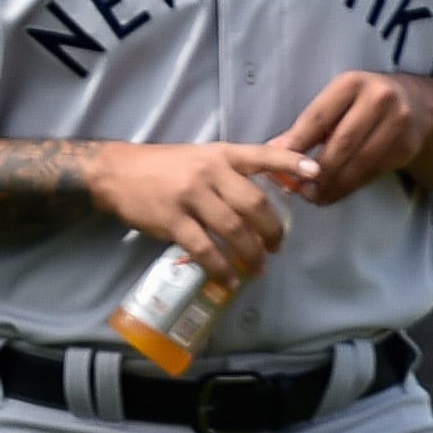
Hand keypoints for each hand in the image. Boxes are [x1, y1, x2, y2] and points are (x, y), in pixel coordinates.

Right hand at [88, 140, 317, 283]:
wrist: (116, 173)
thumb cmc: (163, 166)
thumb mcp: (200, 156)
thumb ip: (233, 169)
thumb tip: (275, 186)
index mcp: (219, 154)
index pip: (261, 155)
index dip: (290, 163)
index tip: (316, 174)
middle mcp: (208, 172)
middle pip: (254, 205)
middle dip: (273, 231)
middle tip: (277, 247)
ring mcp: (189, 196)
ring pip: (233, 230)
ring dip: (251, 254)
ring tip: (258, 268)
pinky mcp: (171, 220)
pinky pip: (204, 249)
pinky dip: (221, 268)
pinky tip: (229, 278)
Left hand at [270, 72, 432, 205]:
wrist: (417, 104)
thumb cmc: (362, 103)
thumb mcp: (336, 102)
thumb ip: (305, 126)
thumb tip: (272, 150)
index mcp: (352, 83)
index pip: (318, 117)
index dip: (297, 143)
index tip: (279, 165)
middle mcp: (379, 99)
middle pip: (341, 142)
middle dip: (318, 170)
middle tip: (299, 190)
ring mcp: (399, 123)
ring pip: (360, 161)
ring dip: (334, 184)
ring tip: (314, 196)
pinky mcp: (408, 146)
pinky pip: (374, 171)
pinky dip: (351, 185)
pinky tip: (336, 193)